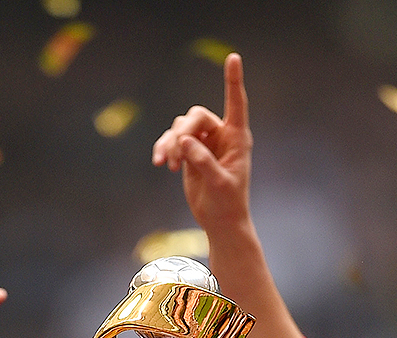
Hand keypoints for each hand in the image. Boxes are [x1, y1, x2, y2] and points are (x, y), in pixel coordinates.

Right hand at [152, 52, 252, 235]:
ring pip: (181, 127)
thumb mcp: (220, 184)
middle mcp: (222, 135)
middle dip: (183, 132)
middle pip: (196, 116)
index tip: (233, 58)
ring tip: (167, 164)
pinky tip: (159, 162)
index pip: (236, 104)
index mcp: (237, 138)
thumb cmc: (228, 204)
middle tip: (175, 154)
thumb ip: (204, 162)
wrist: (219, 221)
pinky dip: (163, 148)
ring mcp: (204, 142)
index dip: (233, 81)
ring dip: (171, 143)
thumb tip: (185, 142)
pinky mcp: (189, 152)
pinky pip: (172, 140)